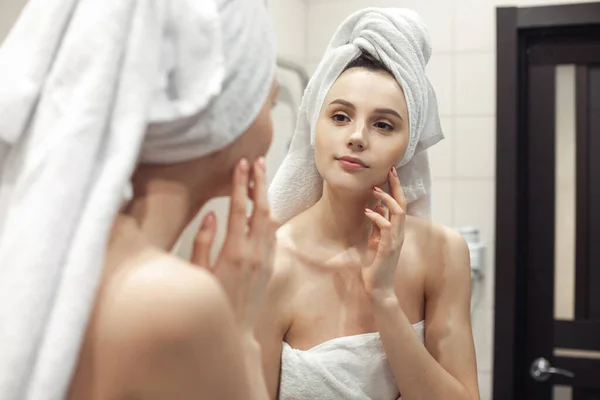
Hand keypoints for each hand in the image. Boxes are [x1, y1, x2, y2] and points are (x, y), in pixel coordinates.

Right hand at [191, 157, 276, 332]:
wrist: (236, 333)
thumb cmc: (211, 304)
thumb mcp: (198, 275)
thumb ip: (203, 244)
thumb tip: (210, 216)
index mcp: (233, 252)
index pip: (238, 208)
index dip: (240, 184)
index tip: (240, 163)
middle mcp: (254, 253)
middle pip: (261, 208)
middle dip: (259, 182)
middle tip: (256, 160)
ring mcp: (265, 259)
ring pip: (271, 219)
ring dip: (265, 197)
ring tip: (259, 178)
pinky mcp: (270, 265)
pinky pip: (273, 234)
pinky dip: (268, 216)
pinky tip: (262, 208)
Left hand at [362, 167, 406, 299]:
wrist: (378, 288)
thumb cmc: (376, 266)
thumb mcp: (375, 241)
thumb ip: (378, 227)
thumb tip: (377, 208)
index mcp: (396, 231)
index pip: (400, 205)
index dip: (396, 189)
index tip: (390, 174)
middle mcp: (399, 234)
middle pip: (402, 204)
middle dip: (396, 187)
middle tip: (390, 171)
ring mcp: (395, 240)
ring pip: (398, 213)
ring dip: (387, 199)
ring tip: (374, 190)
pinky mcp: (388, 248)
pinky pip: (386, 227)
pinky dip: (377, 217)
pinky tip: (367, 211)